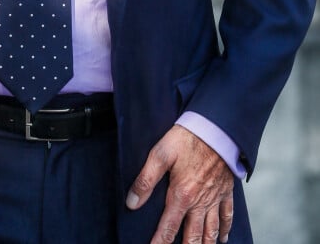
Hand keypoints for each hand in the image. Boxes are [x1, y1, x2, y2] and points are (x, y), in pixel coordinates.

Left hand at [126, 125, 233, 243]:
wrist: (217, 127)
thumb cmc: (187, 138)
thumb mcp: (161, 154)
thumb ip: (145, 180)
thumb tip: (131, 203)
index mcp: (182, 195)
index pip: (168, 229)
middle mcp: (200, 202)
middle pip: (193, 236)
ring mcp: (215, 197)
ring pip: (211, 231)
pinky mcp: (226, 190)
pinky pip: (228, 215)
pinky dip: (225, 229)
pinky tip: (222, 238)